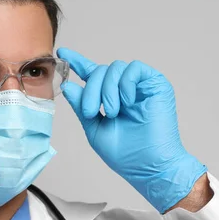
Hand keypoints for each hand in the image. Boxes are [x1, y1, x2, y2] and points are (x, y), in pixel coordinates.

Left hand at [57, 48, 206, 212]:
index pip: (92, 74)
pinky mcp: (156, 84)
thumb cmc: (126, 154)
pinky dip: (126, 84)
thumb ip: (82, 106)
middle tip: (91, 112)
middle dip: (91, 89)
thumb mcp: (95, 128)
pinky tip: (127, 103)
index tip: (62, 53)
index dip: (77, 62)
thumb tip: (69, 85)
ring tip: (112, 112)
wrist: (149, 166)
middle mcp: (124, 89)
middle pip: (100, 70)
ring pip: (115, 68)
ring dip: (107, 90)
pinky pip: (135, 69)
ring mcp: (140, 86)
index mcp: (109, 98)